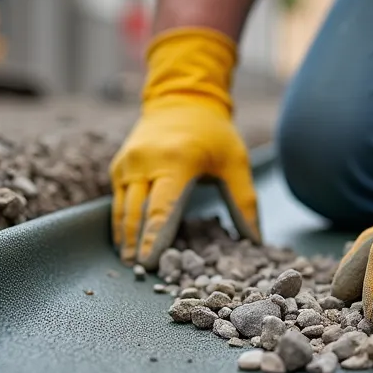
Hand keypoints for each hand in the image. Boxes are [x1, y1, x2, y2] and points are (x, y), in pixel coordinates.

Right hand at [110, 27, 260, 268]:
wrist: (181, 100)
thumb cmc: (214, 134)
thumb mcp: (236, 162)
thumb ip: (245, 202)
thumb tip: (256, 241)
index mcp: (176, 161)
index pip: (162, 208)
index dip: (155, 238)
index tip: (151, 263)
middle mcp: (146, 162)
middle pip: (136, 213)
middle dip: (136, 244)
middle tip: (139, 272)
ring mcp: (128, 163)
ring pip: (121, 209)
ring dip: (124, 237)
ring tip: (128, 262)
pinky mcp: (119, 166)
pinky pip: (116, 200)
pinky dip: (120, 222)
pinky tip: (124, 242)